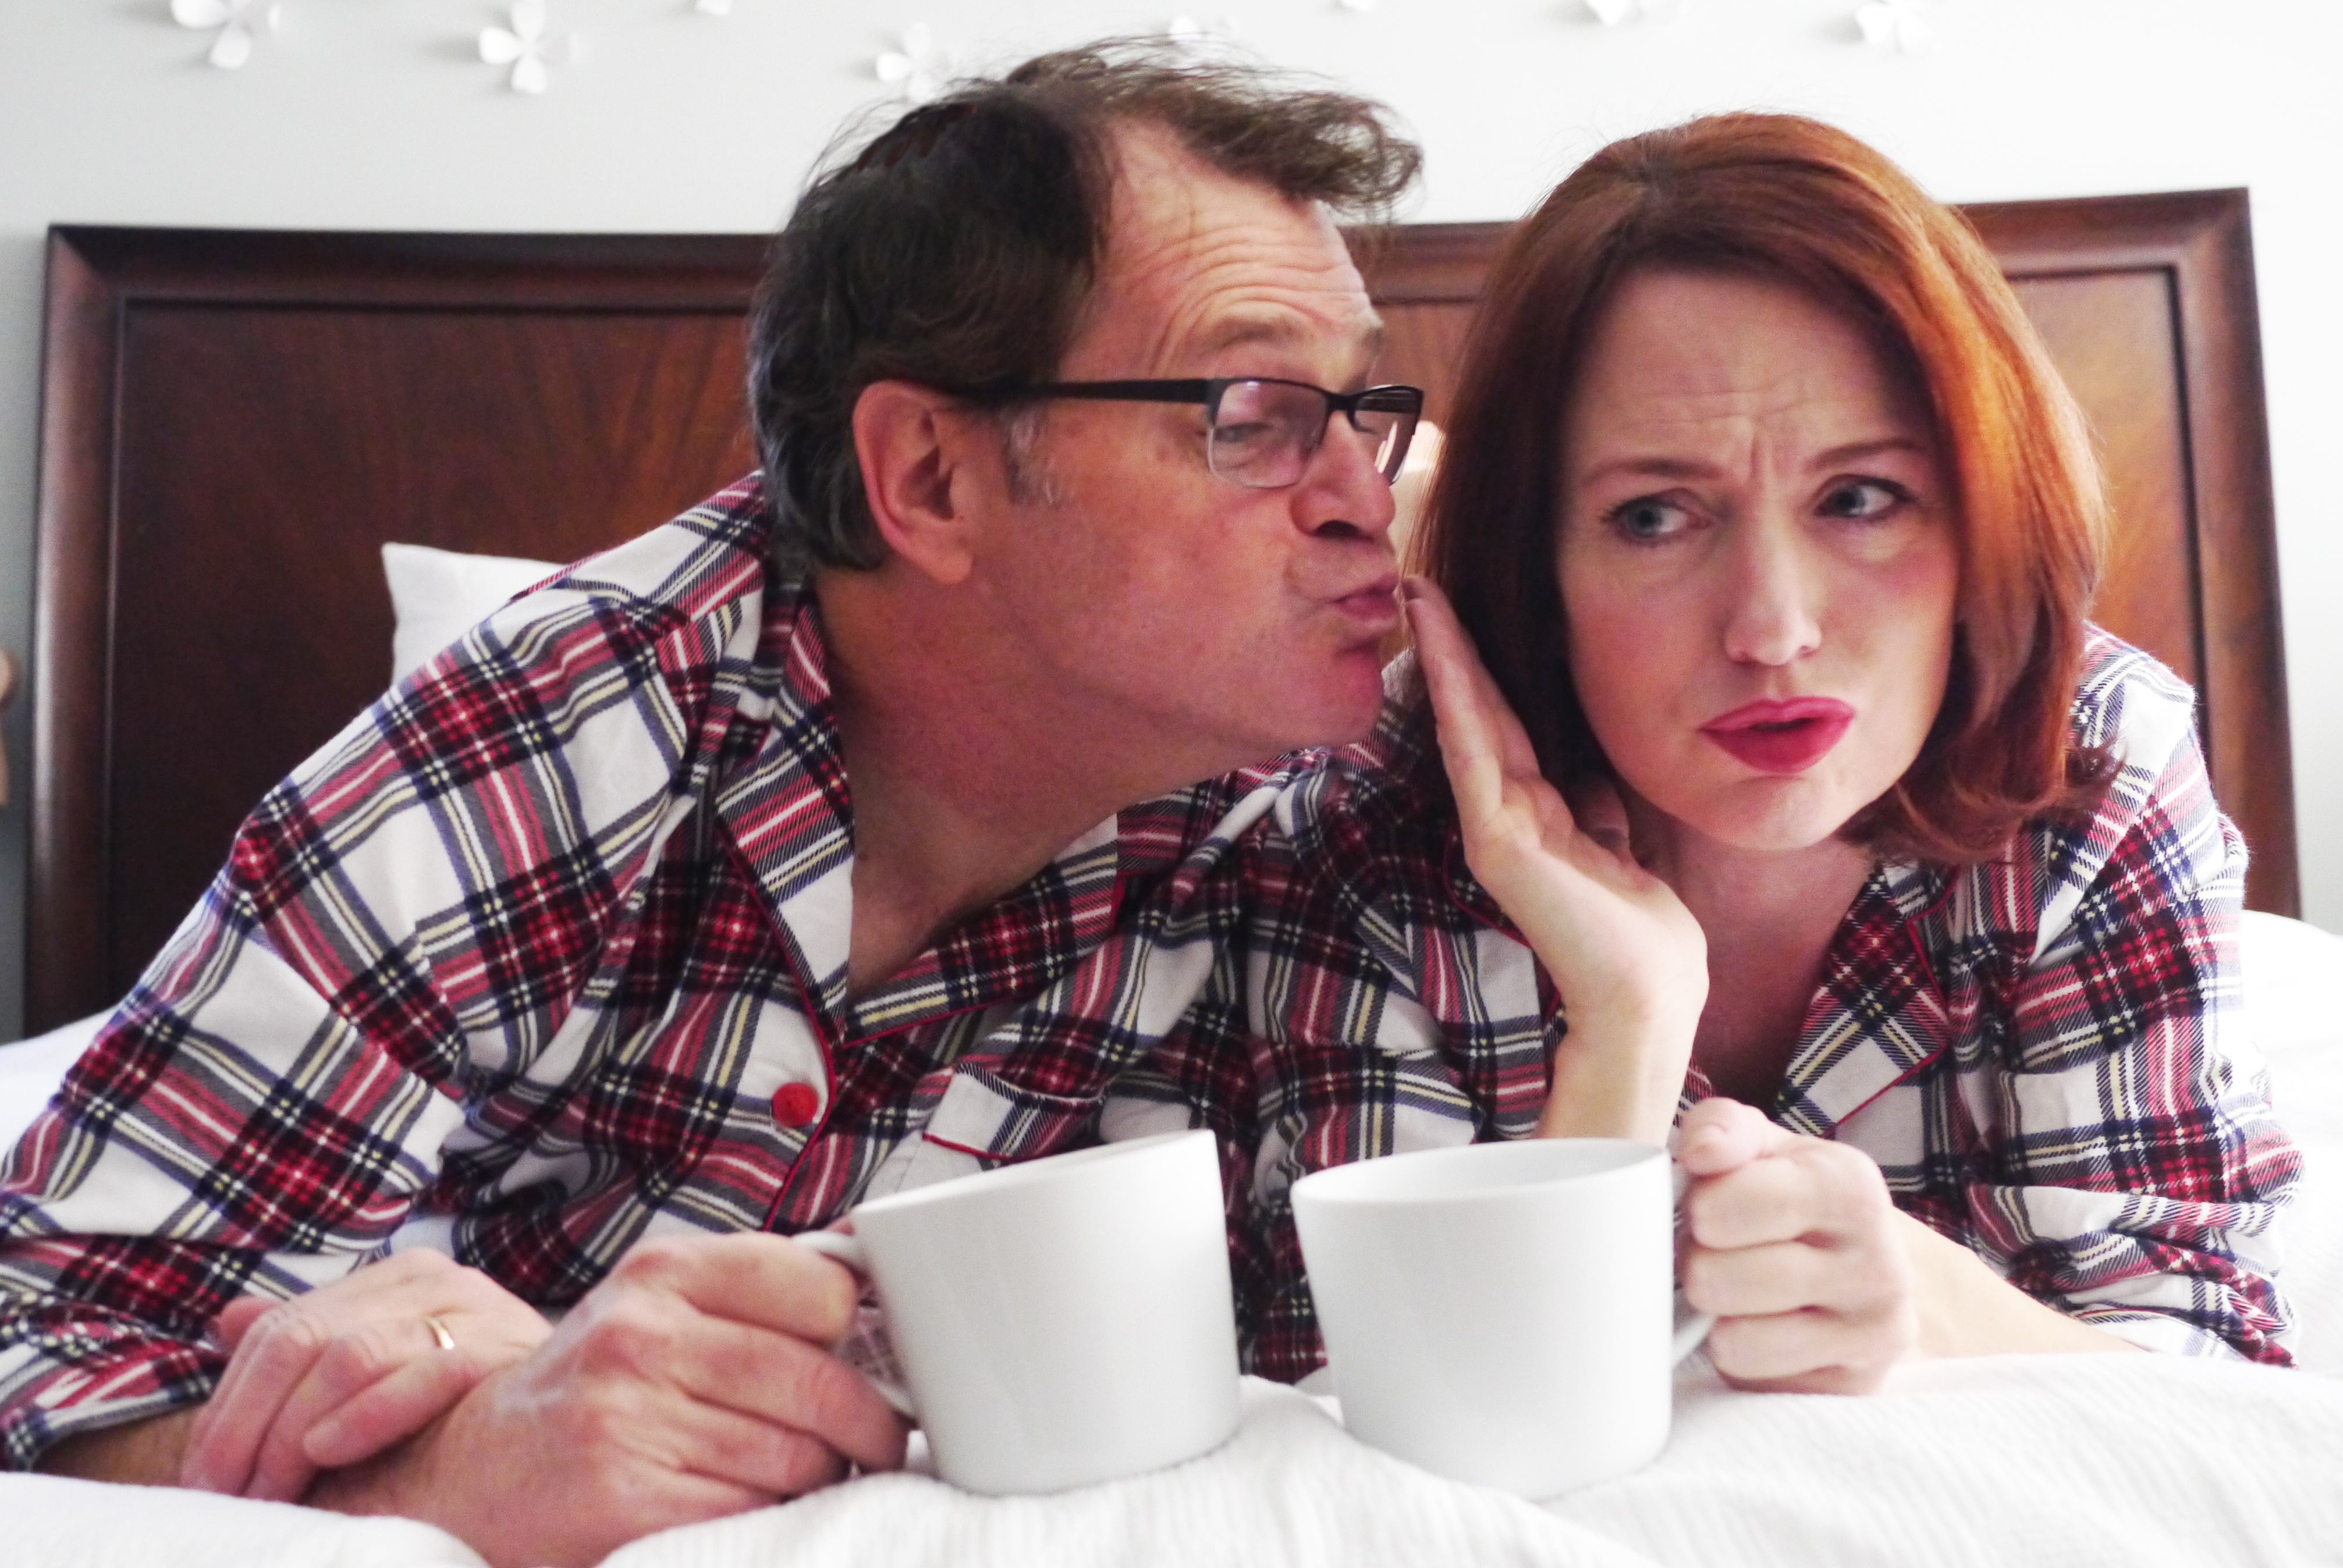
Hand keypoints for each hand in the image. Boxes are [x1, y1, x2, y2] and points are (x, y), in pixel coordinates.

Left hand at [182, 1249, 551, 1500]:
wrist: (577, 1430)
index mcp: (400, 1279)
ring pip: (351, 1354)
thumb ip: (309, 1344)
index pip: (282, 1327)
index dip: (229, 1403)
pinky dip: (368, 1411)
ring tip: (269, 1491)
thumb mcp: (377, 1377)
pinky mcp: (508, 1353)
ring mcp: (478, 1309)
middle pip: (304, 1338)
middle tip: (226, 1495)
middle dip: (249, 1425)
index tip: (202, 1476)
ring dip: (292, 1432)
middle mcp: (437, 1279)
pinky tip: (326, 1449)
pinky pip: (426, 1372)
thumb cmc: (466, 1416)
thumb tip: (228, 1320)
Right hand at [307, 1231, 909, 1567]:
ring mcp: (628, 1416)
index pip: (820, 1287)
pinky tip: (748, 1505)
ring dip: (822, 1476)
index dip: (859, 1331)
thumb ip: (759, 1289)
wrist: (477, 1468)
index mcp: (664, 1271)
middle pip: (820, 1383)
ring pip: (798, 1456)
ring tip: (803, 1473)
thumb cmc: (599, 1384)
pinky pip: (752, 1510)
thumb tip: (878, 1272)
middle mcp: (642, 1334)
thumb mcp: (662, 1305)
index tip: (870, 1359)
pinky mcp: (623, 1497)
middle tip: (874, 1440)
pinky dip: (769, 1516)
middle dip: (866, 1424)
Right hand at [1405, 577, 1705, 1140]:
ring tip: (1419, 599)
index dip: (1478, 669)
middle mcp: (1506, 817)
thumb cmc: (1644, 936)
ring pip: (1466, 723)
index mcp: (1538, 816)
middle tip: (1416, 584)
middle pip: (1474, 714)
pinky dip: (1455, 697)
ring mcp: (1496, 828)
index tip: (1455, 612)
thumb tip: (1589, 773)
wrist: (1650, 994)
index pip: (1502, 726)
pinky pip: (1473, 752)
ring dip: (1442, 656)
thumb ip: (1597, 809)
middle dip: (1447, 647)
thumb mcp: (1622, 846)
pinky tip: (1441, 651)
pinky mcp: (1498, 840)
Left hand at [1677, 1096, 1917, 1392]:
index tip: (1706, 1212)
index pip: (1724, 1209)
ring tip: (1738, 1297)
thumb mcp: (1760, 1148)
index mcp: (1850, 1186)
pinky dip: (1744, 1362)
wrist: (1859, 1267)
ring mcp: (1874, 1334)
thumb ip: (1720, 1128)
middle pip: (1719, 1279)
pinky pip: (1756, 1384)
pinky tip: (1764, 1332)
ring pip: (1736, 1341)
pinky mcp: (1856, 1388)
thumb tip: (1699, 1153)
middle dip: (1699, 1268)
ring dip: (1717, 1321)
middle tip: (1716, 1259)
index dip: (1696, 1213)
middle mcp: (1879, 1263)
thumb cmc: (1788, 1198)